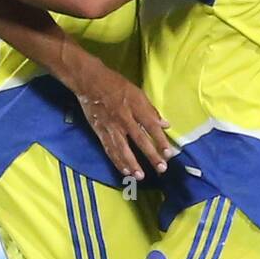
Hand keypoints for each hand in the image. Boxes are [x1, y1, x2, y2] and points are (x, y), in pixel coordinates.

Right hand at [68, 57, 172, 180]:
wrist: (90, 82)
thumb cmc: (116, 85)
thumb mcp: (137, 92)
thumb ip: (151, 110)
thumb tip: (165, 124)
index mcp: (135, 106)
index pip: (151, 126)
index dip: (160, 140)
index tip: (169, 153)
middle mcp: (124, 118)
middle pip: (139, 140)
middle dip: (151, 155)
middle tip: (161, 169)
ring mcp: (111, 127)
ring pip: (123, 149)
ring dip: (132, 163)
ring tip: (141, 176)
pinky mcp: (100, 132)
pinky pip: (110, 149)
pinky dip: (117, 161)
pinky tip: (124, 171)